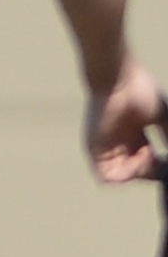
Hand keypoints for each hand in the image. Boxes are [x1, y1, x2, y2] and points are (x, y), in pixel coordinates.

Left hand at [87, 60, 165, 182]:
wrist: (118, 78)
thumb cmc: (140, 90)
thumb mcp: (163, 117)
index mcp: (134, 138)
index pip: (148, 163)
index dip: (161, 168)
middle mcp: (120, 145)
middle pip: (137, 172)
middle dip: (153, 172)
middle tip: (162, 159)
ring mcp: (106, 148)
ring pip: (123, 177)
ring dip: (141, 172)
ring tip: (150, 155)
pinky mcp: (94, 150)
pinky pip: (107, 177)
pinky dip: (127, 174)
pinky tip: (140, 156)